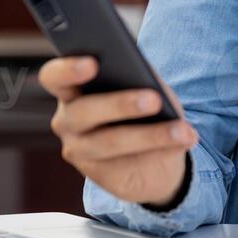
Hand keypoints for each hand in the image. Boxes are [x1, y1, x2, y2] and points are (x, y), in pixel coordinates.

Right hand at [39, 56, 198, 206]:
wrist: (155, 155)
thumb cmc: (144, 109)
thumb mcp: (145, 86)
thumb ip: (138, 76)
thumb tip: (145, 74)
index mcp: (70, 89)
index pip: (54, 77)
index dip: (67, 69)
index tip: (93, 63)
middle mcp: (67, 119)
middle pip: (84, 111)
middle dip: (120, 104)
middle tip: (152, 98)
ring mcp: (79, 149)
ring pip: (110, 141)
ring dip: (151, 134)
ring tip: (180, 129)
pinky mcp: (97, 174)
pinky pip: (126, 163)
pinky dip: (160, 148)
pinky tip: (183, 138)